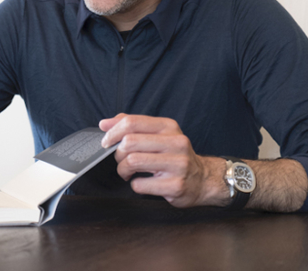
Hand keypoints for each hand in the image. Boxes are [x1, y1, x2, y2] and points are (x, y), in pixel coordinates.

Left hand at [99, 114, 228, 207]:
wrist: (202, 179)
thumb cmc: (174, 155)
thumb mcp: (158, 134)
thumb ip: (132, 126)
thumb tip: (104, 124)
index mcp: (168, 126)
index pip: (132, 122)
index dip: (112, 131)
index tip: (106, 141)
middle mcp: (176, 142)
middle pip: (129, 142)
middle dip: (118, 153)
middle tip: (121, 160)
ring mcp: (178, 164)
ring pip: (133, 161)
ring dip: (123, 170)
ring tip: (128, 172)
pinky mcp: (176, 185)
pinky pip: (140, 184)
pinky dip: (135, 185)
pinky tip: (143, 183)